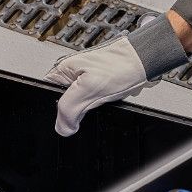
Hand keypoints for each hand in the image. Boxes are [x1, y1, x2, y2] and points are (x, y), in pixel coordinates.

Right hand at [45, 13, 188, 135]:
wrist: (144, 64)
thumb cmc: (119, 67)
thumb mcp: (88, 90)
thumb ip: (69, 110)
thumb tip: (62, 128)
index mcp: (62, 71)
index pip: (46, 96)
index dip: (56, 112)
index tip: (69, 117)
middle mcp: (71, 76)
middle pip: (63, 105)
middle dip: (74, 113)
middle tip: (89, 106)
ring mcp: (84, 83)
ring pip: (78, 108)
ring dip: (88, 112)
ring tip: (100, 102)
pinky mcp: (96, 89)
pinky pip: (91, 107)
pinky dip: (98, 110)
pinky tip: (104, 105)